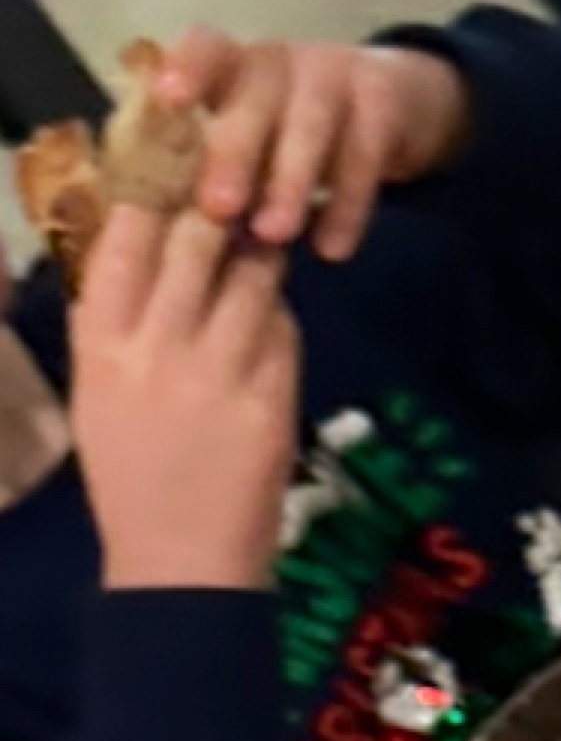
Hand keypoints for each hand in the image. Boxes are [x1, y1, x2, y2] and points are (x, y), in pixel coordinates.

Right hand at [71, 208, 300, 590]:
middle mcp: (156, 348)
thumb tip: (134, 245)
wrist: (181, 566)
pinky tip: (274, 316)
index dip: (155, 193)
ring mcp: (217, 374)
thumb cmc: (133, 479)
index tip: (174, 174)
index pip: (126, 235)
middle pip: (193, 242)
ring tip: (264, 243)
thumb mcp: (97, 394)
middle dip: (218, 209)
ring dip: (260, 254)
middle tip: (237, 194)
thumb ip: (110, 322)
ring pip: (248, 278)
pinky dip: (280, 314)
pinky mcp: (269, 402)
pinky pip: (283, 331)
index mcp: (101, 343)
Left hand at [157, 30, 473, 262]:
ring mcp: (334, 78)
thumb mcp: (251, 143)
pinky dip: (347, 207)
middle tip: (219, 208)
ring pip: (309, 125)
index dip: (189, 68)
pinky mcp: (381, 106)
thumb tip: (176, 229)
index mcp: (236, 67)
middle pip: (254, 97)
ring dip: (289, 180)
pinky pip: (363, 158)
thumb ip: (218, 169)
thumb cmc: (290, 138)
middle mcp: (280, 64)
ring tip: (275, 234)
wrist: (391, 109)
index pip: (208, 50)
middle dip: (234, 151)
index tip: (168, 97)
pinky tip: (331, 250)